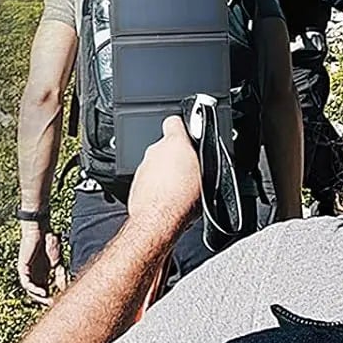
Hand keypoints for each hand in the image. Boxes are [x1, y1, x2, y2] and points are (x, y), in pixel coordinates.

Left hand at [17, 223, 66, 304]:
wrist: (40, 230)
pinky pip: (26, 284)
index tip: (61, 302)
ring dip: (39, 298)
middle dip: (45, 301)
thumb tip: (64, 289)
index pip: (46, 290)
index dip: (52, 297)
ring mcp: (27, 272)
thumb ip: (60, 275)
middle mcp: (34, 275)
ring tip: (48, 301)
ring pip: (30, 291)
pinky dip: (34, 289)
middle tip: (54, 305)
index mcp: (42, 274)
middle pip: (37, 293)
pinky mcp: (22, 269)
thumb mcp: (58, 263)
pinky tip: (43, 292)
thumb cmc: (50, 243)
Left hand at [127, 115, 200, 238]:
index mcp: (173, 143)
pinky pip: (149, 180)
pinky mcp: (136, 184)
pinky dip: (156, 186)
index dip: (182, 127)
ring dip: (165, 173)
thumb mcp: (206, 175)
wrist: (158, 220)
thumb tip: (202, 156)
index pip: (174, 121)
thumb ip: (200, 158)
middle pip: (165, 147)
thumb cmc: (181, 199)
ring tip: (179, 188)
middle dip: (175, 156)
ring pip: (156, 165)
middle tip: (188, 171)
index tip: (188, 135)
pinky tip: (168, 198)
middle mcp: (154, 152)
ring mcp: (143, 168)